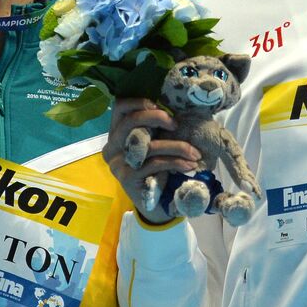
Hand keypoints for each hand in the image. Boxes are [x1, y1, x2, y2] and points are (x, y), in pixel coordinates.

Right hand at [103, 97, 201, 224]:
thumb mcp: (154, 143)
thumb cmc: (157, 168)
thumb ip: (155, 128)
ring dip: (177, 147)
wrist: (156, 204)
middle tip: (176, 124)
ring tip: (195, 153)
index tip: (160, 106)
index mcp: (116, 133)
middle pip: (131, 122)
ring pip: (148, 146)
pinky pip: (155, 163)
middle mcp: (112, 146)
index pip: (120, 107)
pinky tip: (189, 165)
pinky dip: (176, 162)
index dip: (139, 101)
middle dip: (157, 118)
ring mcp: (118, 163)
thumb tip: (176, 108)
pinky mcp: (127, 177)